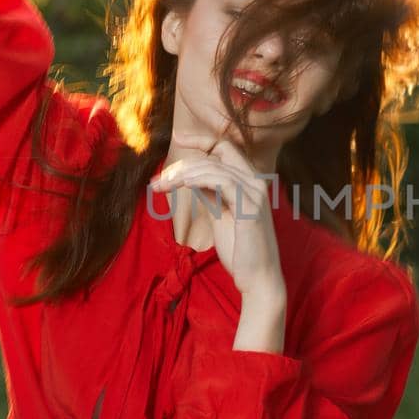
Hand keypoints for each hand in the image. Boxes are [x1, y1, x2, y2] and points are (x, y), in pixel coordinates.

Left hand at [148, 132, 286, 299]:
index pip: (226, 149)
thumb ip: (211, 195)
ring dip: (183, 174)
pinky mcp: (250, 207)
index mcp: (250, 182)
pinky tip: (180, 185)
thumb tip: (193, 179)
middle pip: (220, 152)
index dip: (202, 140)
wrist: (258, 280)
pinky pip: (221, 182)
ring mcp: (255, 193)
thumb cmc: (240, 251)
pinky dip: (198, 180)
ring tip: (161, 186)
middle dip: (186, 159)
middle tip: (160, 178)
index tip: (178, 139)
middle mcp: (256, 182)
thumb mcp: (221, 216)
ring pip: (215, 167)